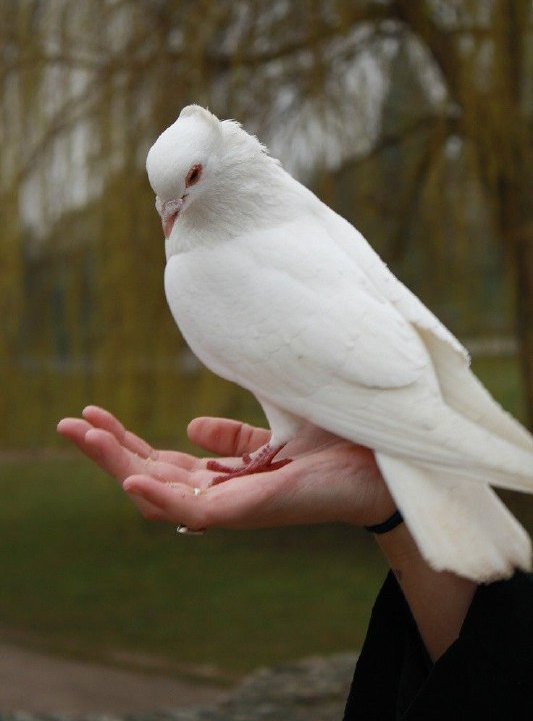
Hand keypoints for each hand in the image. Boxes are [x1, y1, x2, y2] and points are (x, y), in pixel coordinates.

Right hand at [57, 406, 394, 529]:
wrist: (385, 465)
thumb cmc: (333, 446)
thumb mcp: (273, 435)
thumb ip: (234, 441)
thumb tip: (192, 428)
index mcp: (225, 479)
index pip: (161, 463)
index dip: (124, 442)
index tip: (92, 414)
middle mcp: (223, 497)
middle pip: (150, 478)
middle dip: (107, 452)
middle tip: (67, 425)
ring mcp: (235, 507)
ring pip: (161, 495)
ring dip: (118, 465)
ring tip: (84, 436)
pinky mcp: (253, 511)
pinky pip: (196, 511)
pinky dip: (161, 495)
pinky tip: (131, 475)